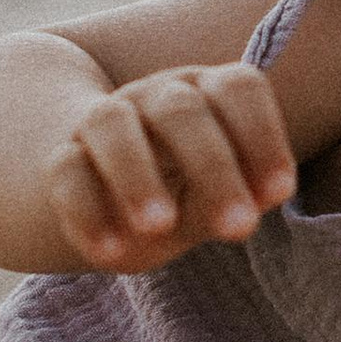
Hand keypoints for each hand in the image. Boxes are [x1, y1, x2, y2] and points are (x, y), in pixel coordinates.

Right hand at [48, 63, 298, 271]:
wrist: (105, 195)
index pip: (237, 88)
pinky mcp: (61, 157)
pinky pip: (65, 171)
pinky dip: (86, 211)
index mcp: (207, 94)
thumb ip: (231, 199)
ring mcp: (103, 120)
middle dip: (213, 167)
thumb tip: (261, 199)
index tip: (279, 193)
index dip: (263, 135)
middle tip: (240, 228)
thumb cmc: (181, 196)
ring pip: (111, 123)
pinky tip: (110, 253)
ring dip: (136, 175)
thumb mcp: (210, 204)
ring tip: (159, 227)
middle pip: (181, 109)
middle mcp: (155, 96)